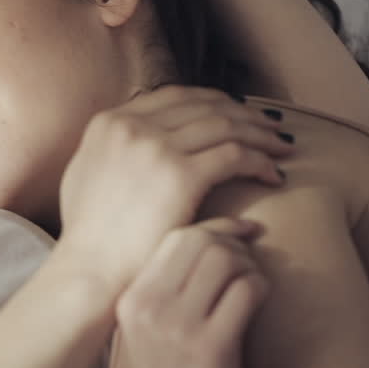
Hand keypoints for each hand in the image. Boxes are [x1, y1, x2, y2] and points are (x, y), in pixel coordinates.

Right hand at [57, 85, 290, 292]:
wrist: (90, 271)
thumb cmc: (90, 237)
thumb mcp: (87, 175)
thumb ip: (112, 148)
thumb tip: (134, 134)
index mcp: (109, 122)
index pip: (174, 95)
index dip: (213, 101)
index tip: (237, 113)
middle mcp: (131, 125)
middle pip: (204, 105)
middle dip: (243, 114)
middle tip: (270, 127)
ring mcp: (155, 147)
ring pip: (225, 125)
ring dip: (260, 135)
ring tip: (281, 148)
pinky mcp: (180, 175)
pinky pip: (235, 156)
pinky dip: (260, 162)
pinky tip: (273, 176)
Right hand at [108, 216, 268, 367]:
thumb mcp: (150, 334)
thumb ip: (165, 290)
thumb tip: (210, 237)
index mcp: (131, 300)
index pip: (176, 237)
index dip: (217, 227)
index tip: (244, 231)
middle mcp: (148, 309)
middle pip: (201, 242)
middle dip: (235, 245)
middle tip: (250, 265)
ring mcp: (177, 329)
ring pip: (224, 260)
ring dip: (250, 266)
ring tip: (253, 286)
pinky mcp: (211, 349)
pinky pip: (246, 290)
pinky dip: (261, 289)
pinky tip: (259, 304)